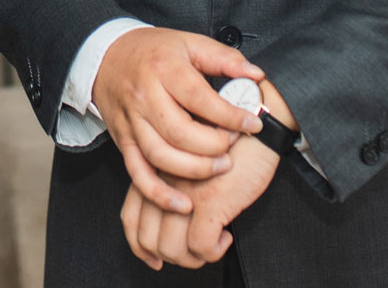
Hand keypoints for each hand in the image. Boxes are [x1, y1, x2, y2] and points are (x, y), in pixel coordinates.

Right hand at [92, 27, 263, 212]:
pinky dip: (158, 193)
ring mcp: (131, 121)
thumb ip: (224, 58)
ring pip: (161, 156)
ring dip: (194, 170)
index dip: (230, 116)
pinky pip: (137, 173)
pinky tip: (182, 204)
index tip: (252, 125)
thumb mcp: (189, 43)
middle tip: (232, 145)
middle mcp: (144, 96)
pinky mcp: (123, 141)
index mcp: (164, 69)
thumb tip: (255, 75)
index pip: (199, 98)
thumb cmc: (153, 51)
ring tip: (219, 167)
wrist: (106, 57)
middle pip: (180, 132)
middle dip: (214, 146)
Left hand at [120, 128, 281, 269]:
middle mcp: (163, 181)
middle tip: (194, 253)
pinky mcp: (211, 200)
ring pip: (172, 248)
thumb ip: (171, 182)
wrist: (257, 128)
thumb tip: (167, 225)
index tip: (156, 259)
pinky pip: (201, 245)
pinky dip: (213, 251)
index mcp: (154, 169)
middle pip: (148, 238)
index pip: (130, 217)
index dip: (140, 245)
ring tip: (212, 246)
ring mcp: (185, 191)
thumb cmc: (228, 142)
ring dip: (193, 258)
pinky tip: (225, 237)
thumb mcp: (188, 159)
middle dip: (171, 256)